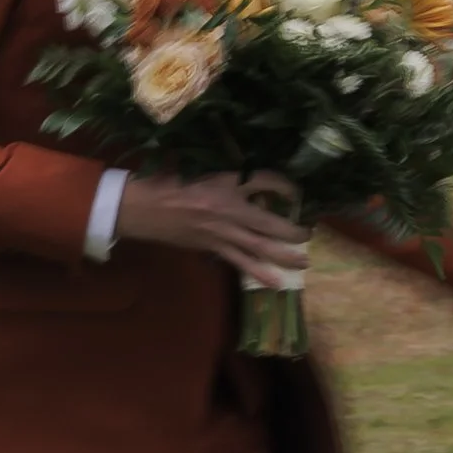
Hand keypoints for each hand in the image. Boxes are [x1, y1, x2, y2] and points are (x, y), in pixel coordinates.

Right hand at [115, 169, 308, 286]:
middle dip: (293, 230)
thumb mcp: (203, 168)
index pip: (266, 180)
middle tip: (309, 233)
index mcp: (226, 182)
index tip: (297, 192)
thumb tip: (256, 182)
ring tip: (304, 261)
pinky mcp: (213, 247)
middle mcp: (229, 208)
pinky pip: (240, 262)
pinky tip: (276, 283)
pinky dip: (259, 273)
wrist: (143, 207)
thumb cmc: (171, 182)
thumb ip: (230, 175)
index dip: (286, 186)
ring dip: (284, 255)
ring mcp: (222, 231)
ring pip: (260, 247)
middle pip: (271, 222)